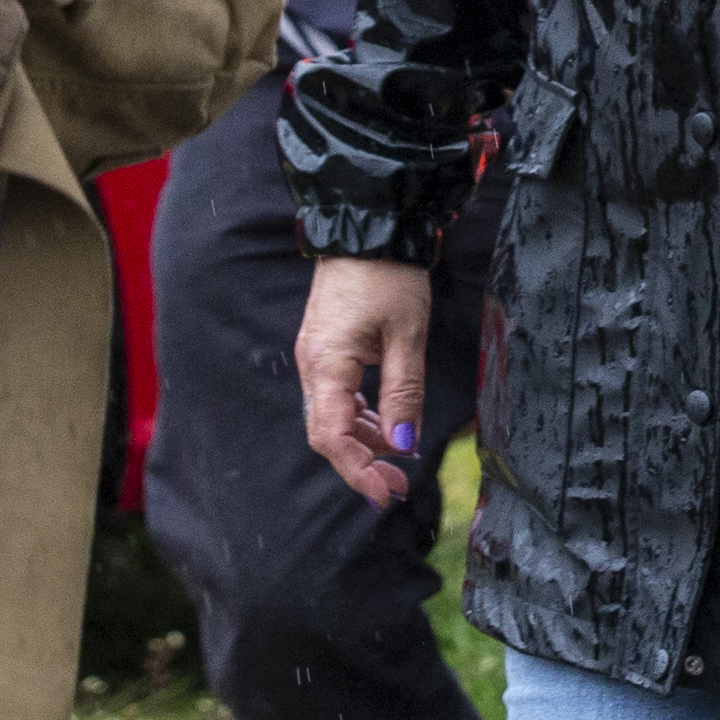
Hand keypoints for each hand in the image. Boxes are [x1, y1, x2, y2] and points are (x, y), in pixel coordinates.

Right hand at [297, 256, 436, 510]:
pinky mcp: (326, 348)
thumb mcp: (407, 335)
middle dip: (361, 463)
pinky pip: (338, 396)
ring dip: (364, 441)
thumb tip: (404, 444)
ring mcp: (316, 357)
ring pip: (333, 416)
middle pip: (328, 433)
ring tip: (400, 455)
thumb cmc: (389, 276)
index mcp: (326, 365)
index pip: (331, 437)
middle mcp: (312, 366)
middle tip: (399, 484)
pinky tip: (388, 423)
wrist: (369, 226)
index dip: (356, 471)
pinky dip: (361, 416)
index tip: (385, 493)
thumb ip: (404, 392)